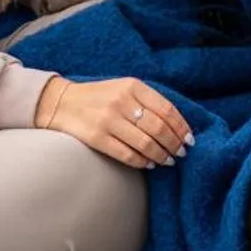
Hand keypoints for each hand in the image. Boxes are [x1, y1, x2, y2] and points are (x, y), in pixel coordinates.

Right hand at [35, 75, 193, 168]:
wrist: (61, 102)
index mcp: (132, 86)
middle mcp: (121, 101)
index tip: (189, 139)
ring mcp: (108, 120)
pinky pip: (127, 155)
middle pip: (159, 128)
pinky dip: (142, 162)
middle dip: (174, 144)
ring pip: (146, 144)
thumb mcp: (124, 88)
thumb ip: (147, 101)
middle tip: (181, 153)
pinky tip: (148, 164)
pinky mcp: (96, 138)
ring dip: (161, 155)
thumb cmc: (99, 97)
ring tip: (167, 161)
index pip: (166, 109)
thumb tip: (176, 125)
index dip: (181, 127)